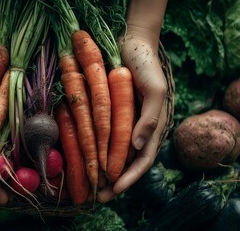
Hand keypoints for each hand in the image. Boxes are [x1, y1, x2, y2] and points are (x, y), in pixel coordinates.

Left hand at [98, 28, 167, 202]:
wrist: (132, 43)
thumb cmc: (146, 65)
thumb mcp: (155, 89)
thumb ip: (151, 118)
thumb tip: (138, 148)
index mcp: (152, 127)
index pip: (143, 160)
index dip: (130, 177)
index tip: (115, 190)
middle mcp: (137, 129)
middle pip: (127, 162)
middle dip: (114, 180)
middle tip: (98, 197)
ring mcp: (124, 122)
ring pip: (113, 153)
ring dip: (103, 169)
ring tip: (90, 184)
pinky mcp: (111, 113)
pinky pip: (103, 135)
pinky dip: (95, 149)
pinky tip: (83, 158)